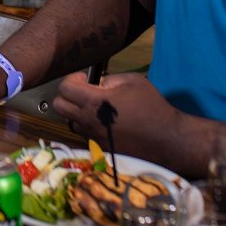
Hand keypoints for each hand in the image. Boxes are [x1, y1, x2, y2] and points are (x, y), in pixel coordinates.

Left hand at [51, 72, 199, 166]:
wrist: (166, 138)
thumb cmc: (151, 106)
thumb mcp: (133, 81)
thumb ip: (110, 78)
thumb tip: (98, 83)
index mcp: (95, 101)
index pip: (65, 88)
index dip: (72, 79)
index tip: (83, 78)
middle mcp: (89, 120)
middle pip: (59, 106)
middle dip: (67, 95)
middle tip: (82, 92)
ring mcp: (93, 136)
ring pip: (70, 122)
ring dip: (76, 112)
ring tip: (93, 108)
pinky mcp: (100, 147)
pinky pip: (85, 134)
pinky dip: (88, 125)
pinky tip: (104, 122)